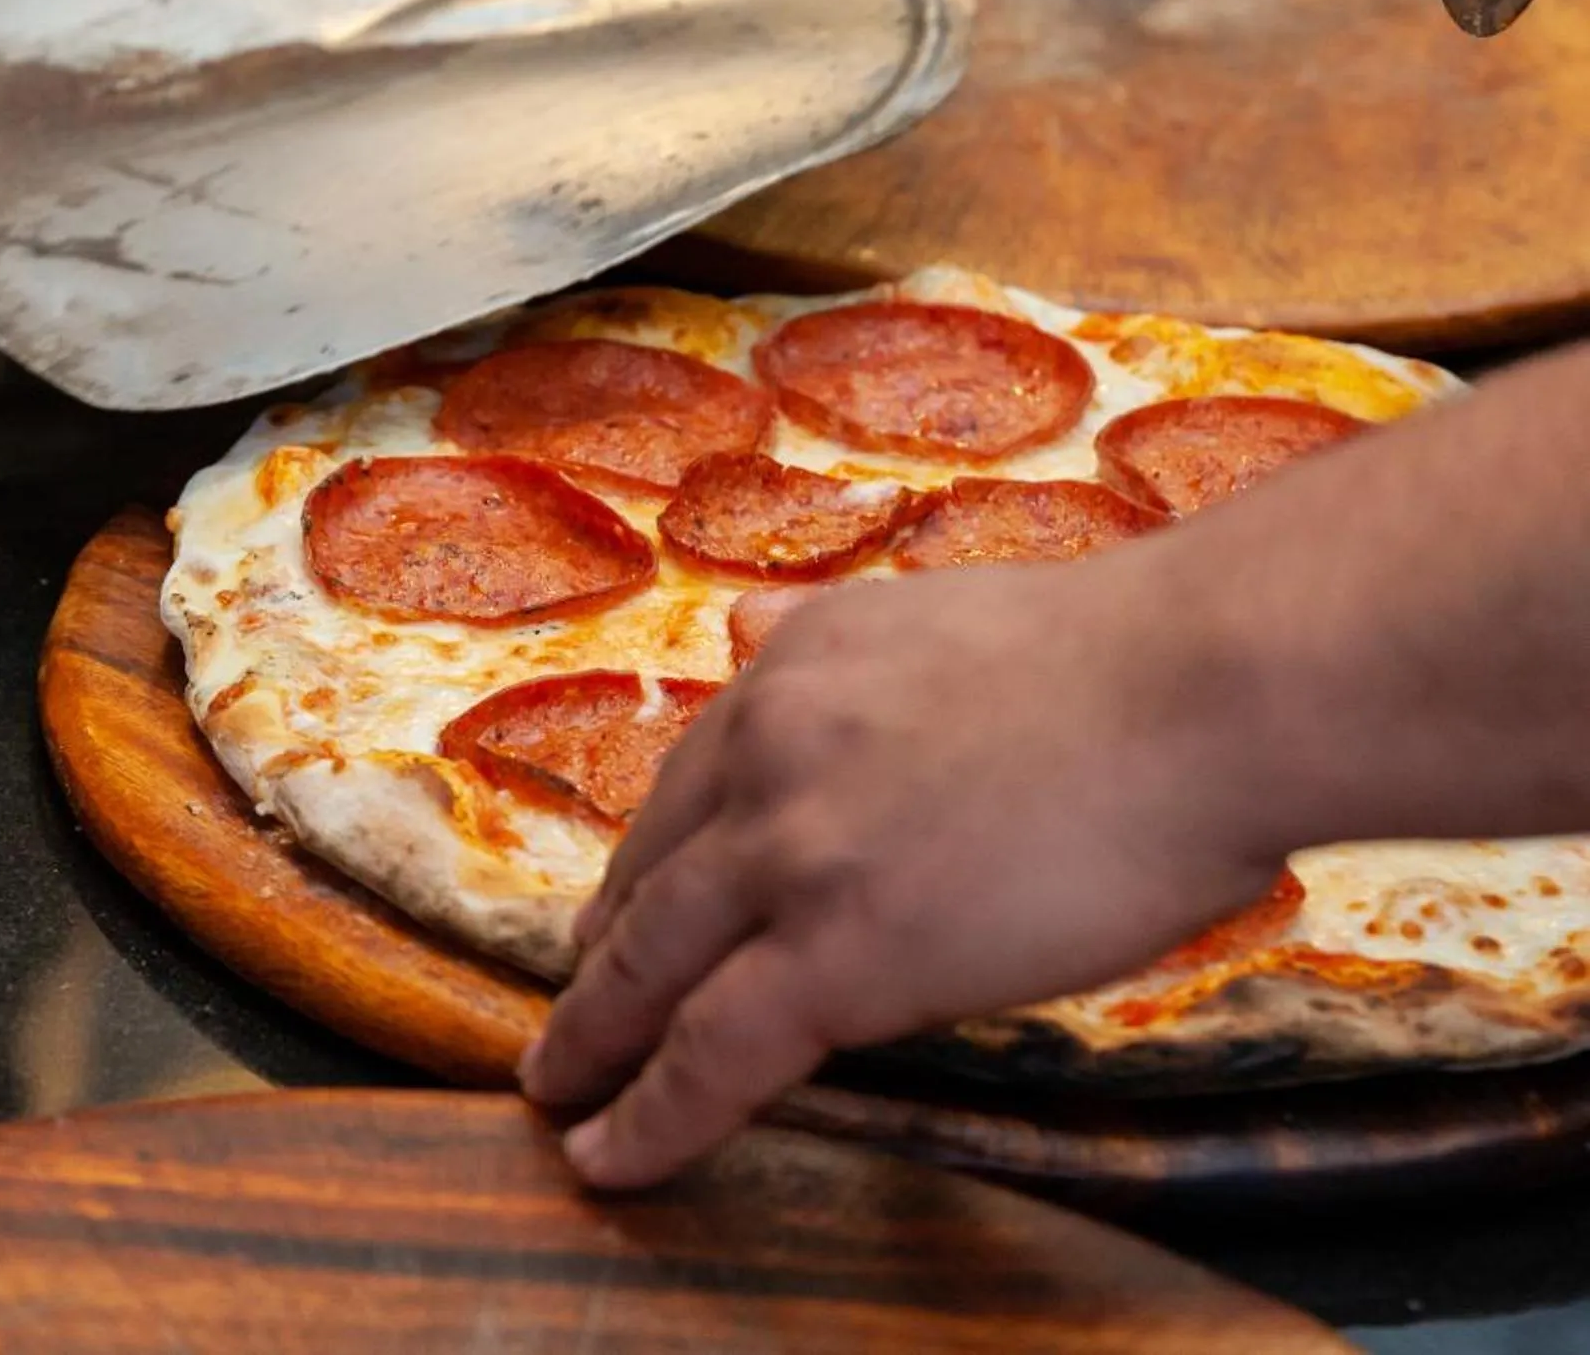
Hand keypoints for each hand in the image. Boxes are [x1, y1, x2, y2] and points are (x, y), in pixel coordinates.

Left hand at [520, 335, 1589, 1191]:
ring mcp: (788, 849)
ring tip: (560, 1089)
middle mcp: (765, 746)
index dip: (653, 858)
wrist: (1204, 689)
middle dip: (600, 950)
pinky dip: (650, 1114)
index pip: (694, 780)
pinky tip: (610, 1153)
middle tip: (572, 1009)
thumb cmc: (1137, 665)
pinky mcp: (830, 951)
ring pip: (649, 962)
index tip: (624, 904)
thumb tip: (747, 619)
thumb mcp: (935, 612)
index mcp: (795, 666)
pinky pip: (709, 1052)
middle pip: (649, 869)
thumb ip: (829, 637)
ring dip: (592, 1036)